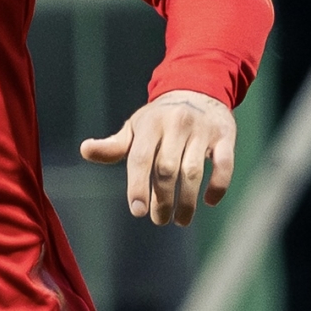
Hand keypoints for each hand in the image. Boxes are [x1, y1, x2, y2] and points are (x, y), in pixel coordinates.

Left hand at [80, 89, 236, 225]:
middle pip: (167, 169)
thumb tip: (85, 150)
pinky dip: (218, 185)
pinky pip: (224, 164)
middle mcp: (177, 124)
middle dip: (162, 199)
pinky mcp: (225, 136)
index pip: (141, 158)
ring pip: (193, 171)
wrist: (199, 90)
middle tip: (159, 219)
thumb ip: (114, 145)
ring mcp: (202, 129)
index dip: (137, 186)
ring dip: (187, 201)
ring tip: (181, 220)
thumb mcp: (136, 128)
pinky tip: (209, 201)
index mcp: (151, 124)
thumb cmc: (160, 119)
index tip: (137, 211)